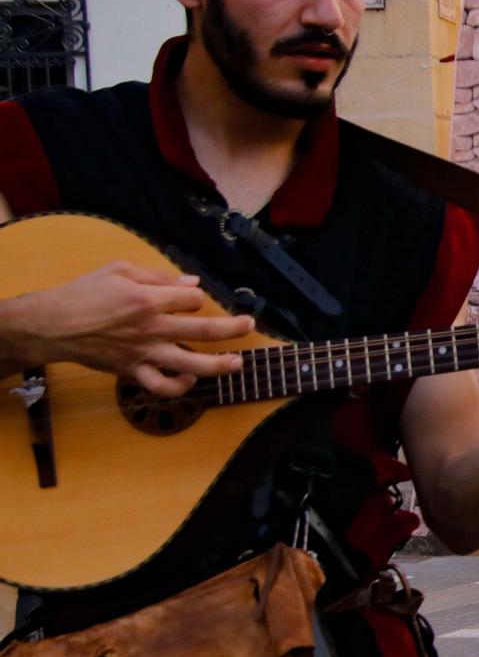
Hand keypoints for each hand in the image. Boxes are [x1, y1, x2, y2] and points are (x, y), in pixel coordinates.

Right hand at [2, 262, 252, 395]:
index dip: (198, 296)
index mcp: (148, 299)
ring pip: (190, 363)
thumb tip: (192, 282)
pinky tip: (189, 378)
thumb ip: (158, 276)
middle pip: (204, 328)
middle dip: (233, 327)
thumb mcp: (119, 270)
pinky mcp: (132, 371)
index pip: (193, 298)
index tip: (192, 297)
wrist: (52, 324)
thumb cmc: (84, 293)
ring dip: (219, 365)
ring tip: (236, 363)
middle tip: (249, 324)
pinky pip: (161, 386)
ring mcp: (144, 353)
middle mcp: (151, 328)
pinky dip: (180, 386)